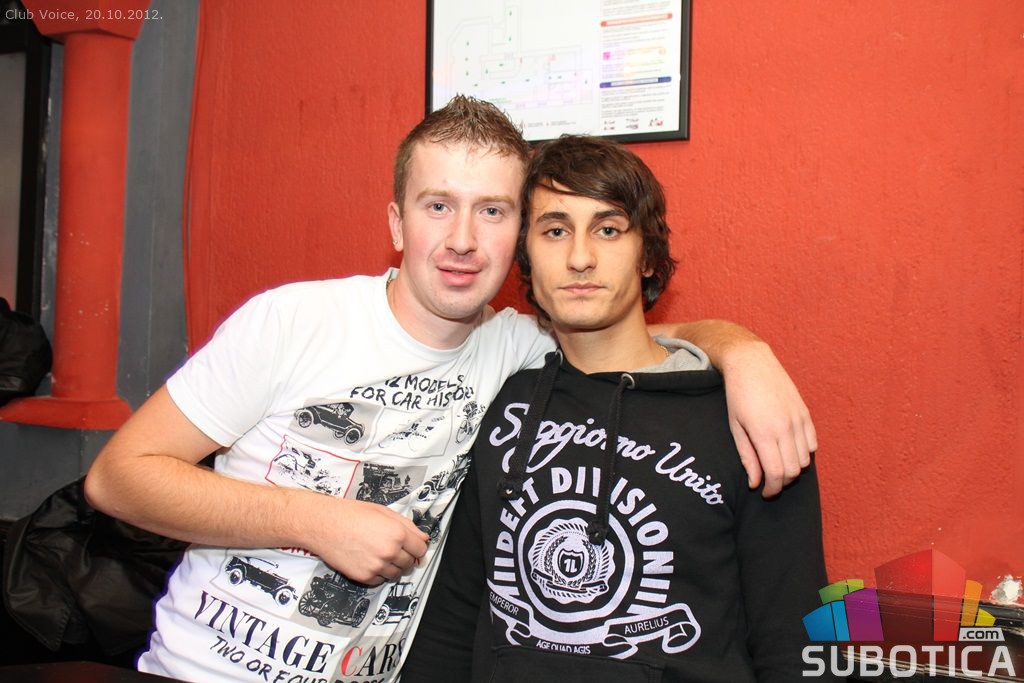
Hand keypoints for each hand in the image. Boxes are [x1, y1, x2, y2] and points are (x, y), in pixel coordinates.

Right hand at [311, 499, 428, 585]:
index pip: (421, 549)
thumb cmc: (351, 514)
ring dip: (392, 566)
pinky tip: (368, 560)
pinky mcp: (364, 577)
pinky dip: (378, 573)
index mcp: (397, 533)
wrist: (324, 525)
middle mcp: (389, 552)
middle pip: (410, 563)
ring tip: (379, 553)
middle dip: (405, 556)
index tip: (412, 546)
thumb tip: (423, 538)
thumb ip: (407, 525)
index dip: (417, 547)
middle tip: (392, 548)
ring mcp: (377, 566)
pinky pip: (380, 580)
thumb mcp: (383, 511)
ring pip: (396, 574)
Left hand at [721, 341, 816, 496]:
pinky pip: (812, 443)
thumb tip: (755, 483)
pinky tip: (790, 450)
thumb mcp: (736, 428)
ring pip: (805, 459)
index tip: (764, 492)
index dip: (772, 489)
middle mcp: (786, 428)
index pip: (777, 474)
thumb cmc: (737, 396)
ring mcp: (798, 420)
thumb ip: (747, 457)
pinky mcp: (805, 412)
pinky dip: (804, 453)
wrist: (751, 363)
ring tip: (778, 465)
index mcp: (765, 433)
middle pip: (793, 471)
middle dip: (782, 482)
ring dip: (794, 468)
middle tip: (769, 482)